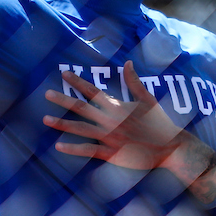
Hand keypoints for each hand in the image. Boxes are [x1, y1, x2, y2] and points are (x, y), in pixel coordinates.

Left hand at [44, 62, 215, 201]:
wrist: (170, 148)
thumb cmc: (159, 124)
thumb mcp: (148, 99)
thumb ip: (135, 82)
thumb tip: (128, 62)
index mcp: (118, 106)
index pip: (93, 91)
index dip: (78, 82)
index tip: (64, 74)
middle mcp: (110, 120)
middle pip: (82, 108)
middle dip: (63, 100)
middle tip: (47, 94)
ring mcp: (110, 137)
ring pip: (81, 129)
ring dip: (62, 124)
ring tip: (45, 119)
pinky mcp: (112, 154)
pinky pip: (89, 150)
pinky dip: (73, 149)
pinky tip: (58, 146)